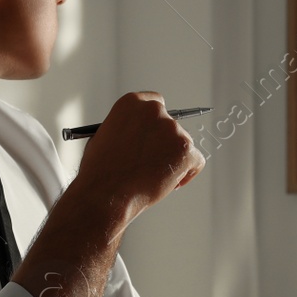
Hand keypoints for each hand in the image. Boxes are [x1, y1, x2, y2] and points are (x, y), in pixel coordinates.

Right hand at [72, 92, 204, 223]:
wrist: (105, 194)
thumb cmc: (100, 171)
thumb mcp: (105, 137)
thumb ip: (126, 130)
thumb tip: (142, 136)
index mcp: (132, 103)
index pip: (156, 102)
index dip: (156, 122)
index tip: (157, 134)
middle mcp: (154, 110)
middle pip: (171, 124)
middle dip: (165, 144)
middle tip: (154, 163)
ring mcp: (172, 128)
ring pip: (183, 144)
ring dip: (174, 160)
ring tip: (154, 179)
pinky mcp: (186, 148)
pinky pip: (196, 161)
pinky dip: (188, 173)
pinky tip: (171, 184)